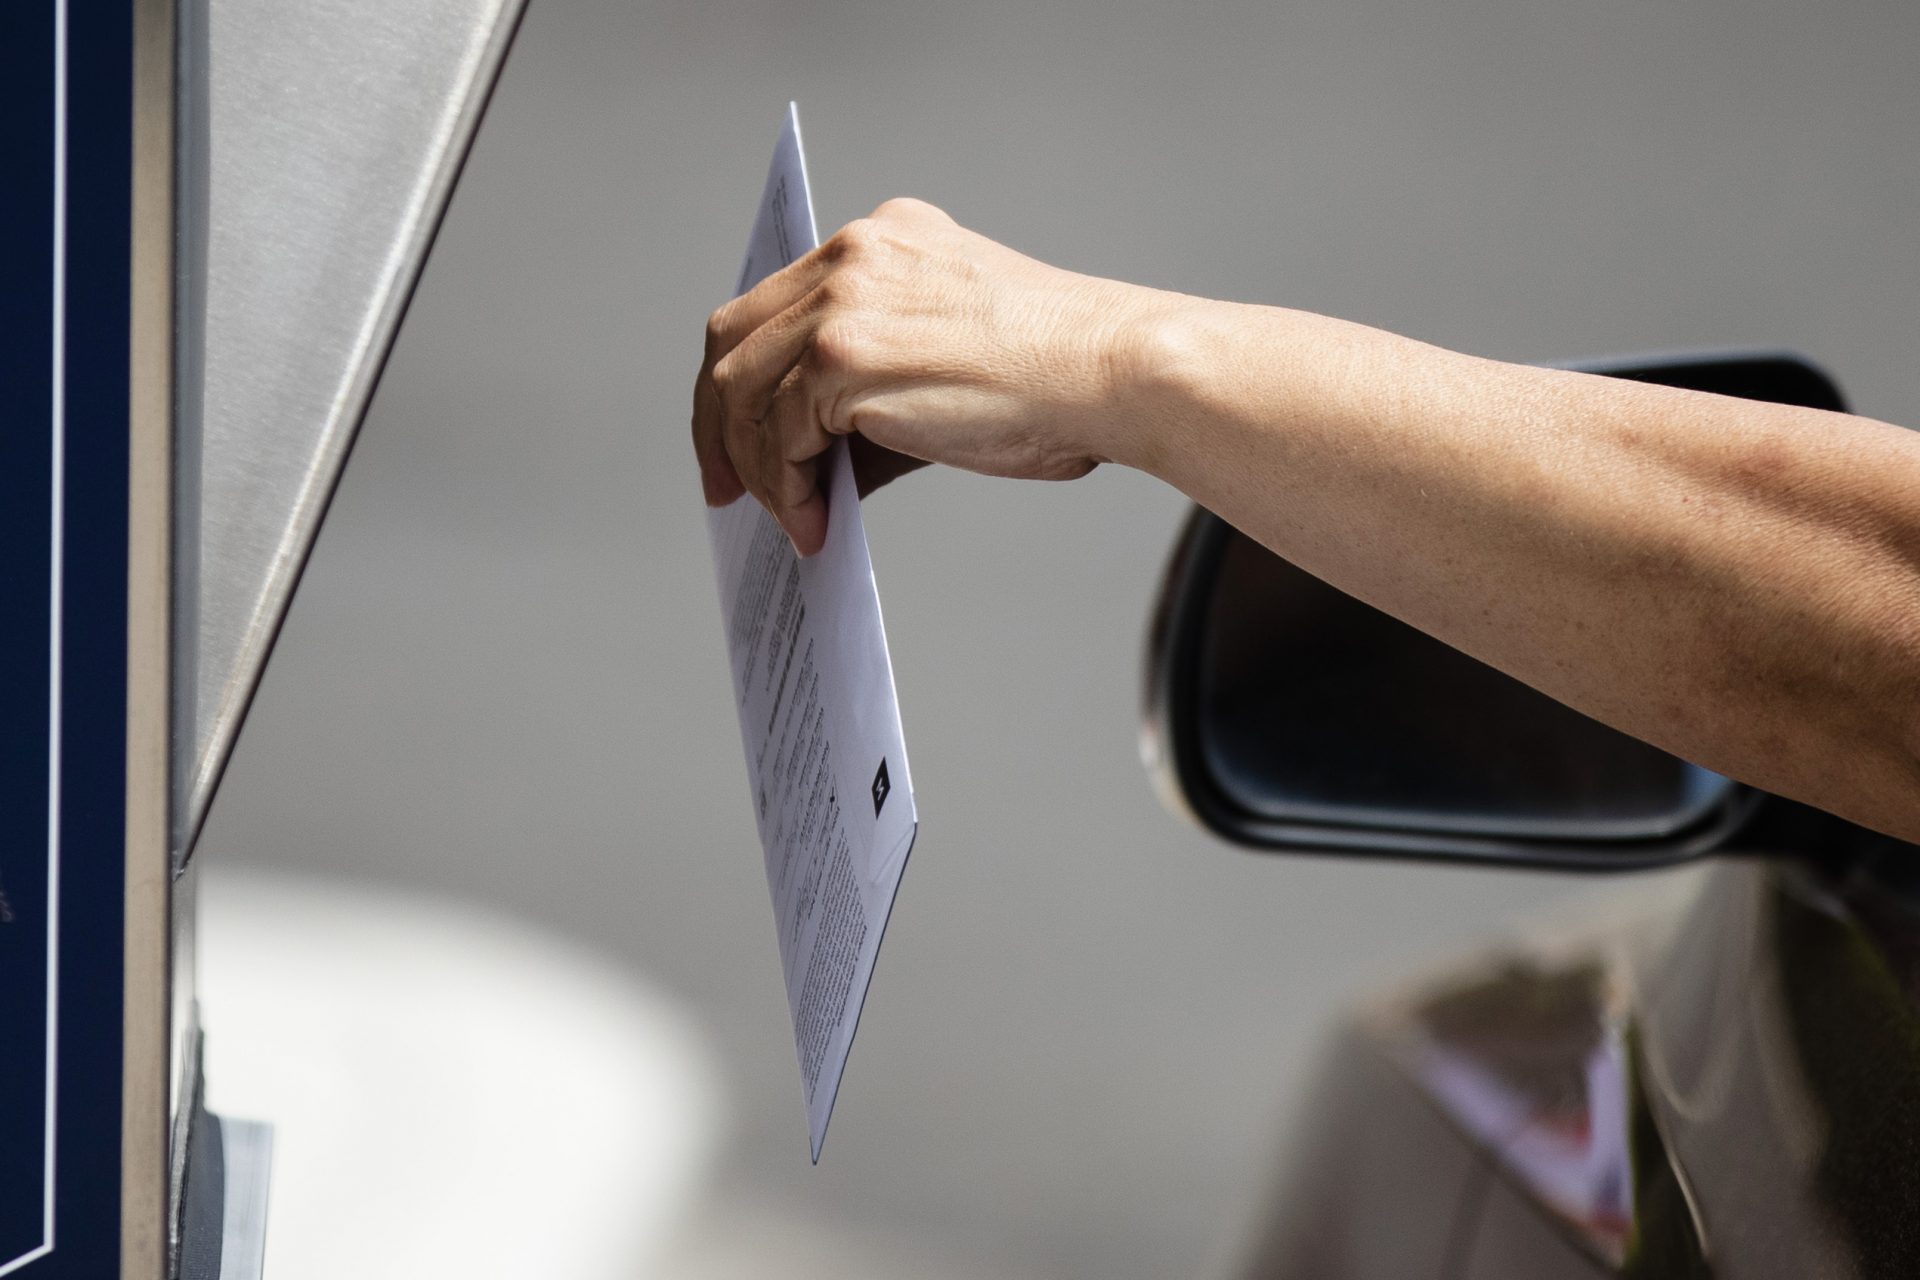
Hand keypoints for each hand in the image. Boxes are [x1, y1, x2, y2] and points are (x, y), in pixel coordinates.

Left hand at [692, 198, 1163, 552]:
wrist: (1112, 374)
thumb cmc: (1056, 382)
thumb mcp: (947, 359)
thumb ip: (871, 393)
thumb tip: (809, 469)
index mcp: (883, 239)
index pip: (775, 303)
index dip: (742, 378)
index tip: (737, 439)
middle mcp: (854, 252)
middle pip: (734, 337)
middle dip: (719, 424)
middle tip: (727, 489)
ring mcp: (844, 300)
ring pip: (743, 390)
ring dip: (757, 469)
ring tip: (792, 522)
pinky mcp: (845, 355)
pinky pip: (779, 432)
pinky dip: (786, 488)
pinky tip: (815, 523)